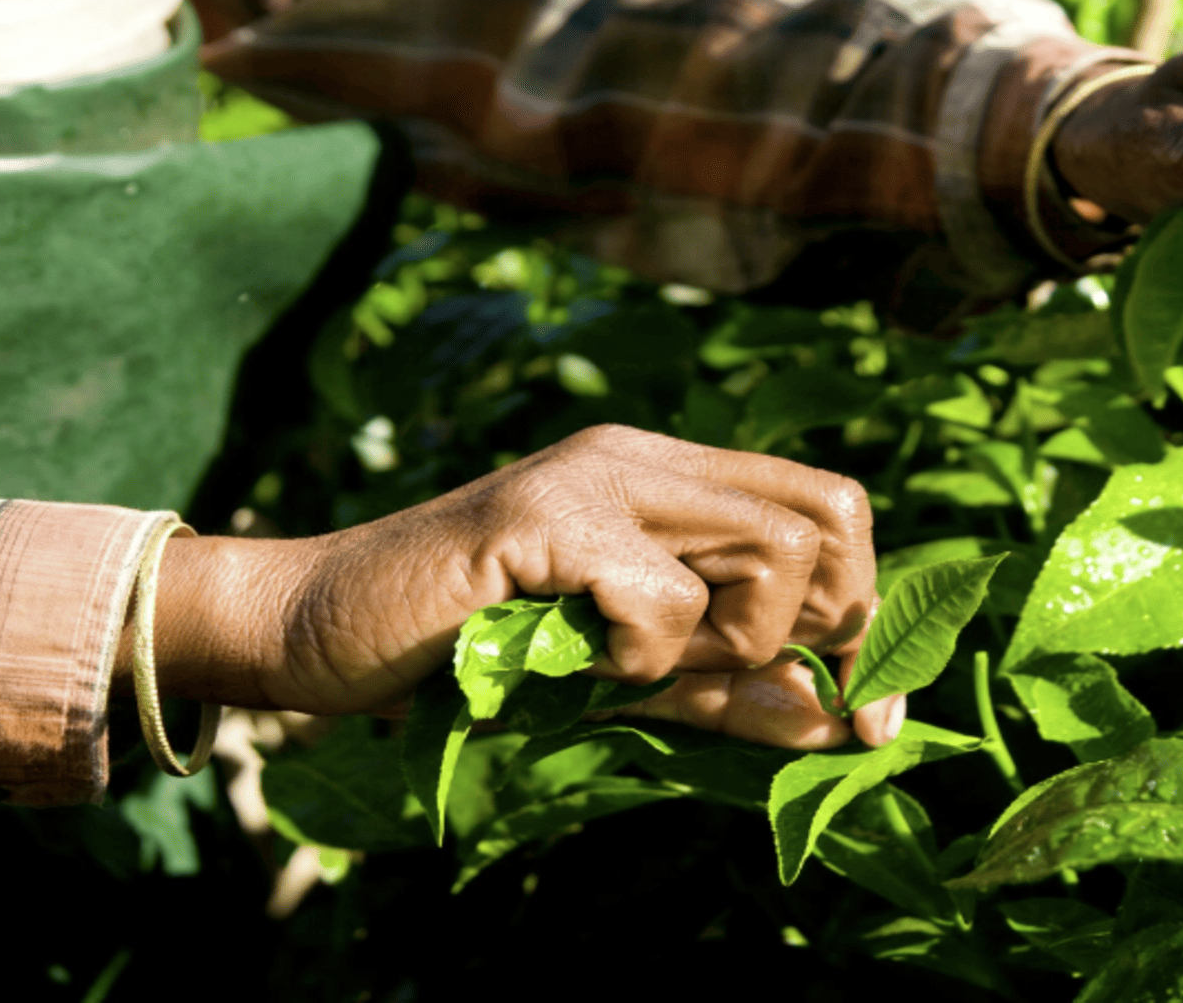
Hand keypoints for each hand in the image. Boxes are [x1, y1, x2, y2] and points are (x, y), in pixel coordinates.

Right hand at [132, 424, 901, 748]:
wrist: (314, 632)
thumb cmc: (466, 657)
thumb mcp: (625, 681)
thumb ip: (728, 693)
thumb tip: (843, 726)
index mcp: (670, 480)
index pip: (833, 508)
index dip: (868, 612)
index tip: (865, 715)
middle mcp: (645, 457)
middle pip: (828, 519)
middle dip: (813, 630)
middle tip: (721, 680)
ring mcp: (595, 477)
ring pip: (770, 554)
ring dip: (721, 648)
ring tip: (626, 665)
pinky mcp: (545, 518)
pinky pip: (663, 600)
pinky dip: (638, 661)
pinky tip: (571, 661)